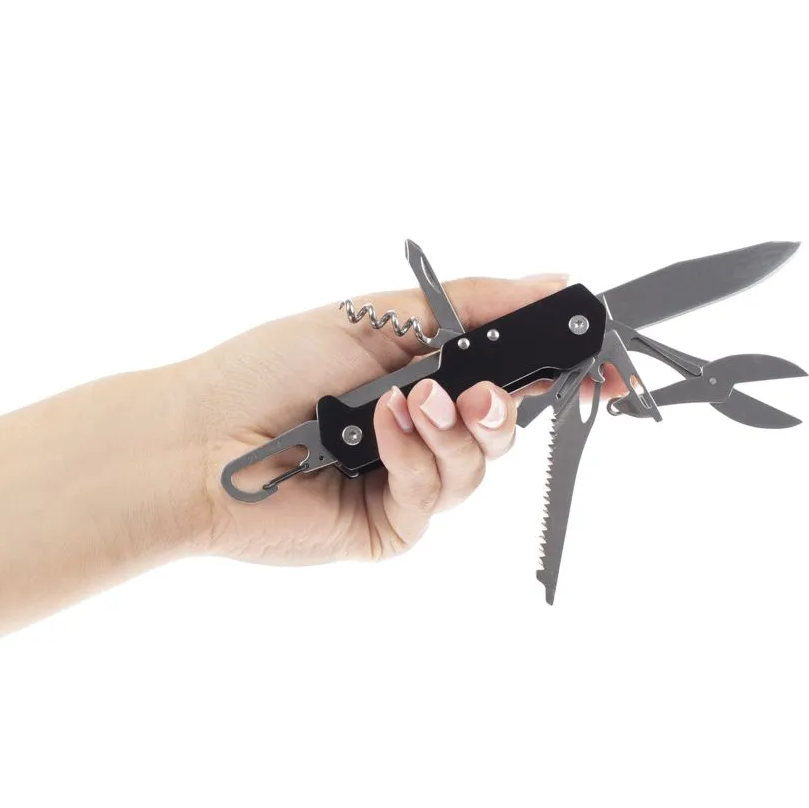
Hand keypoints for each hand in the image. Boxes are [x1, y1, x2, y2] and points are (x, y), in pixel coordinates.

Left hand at [186, 273, 621, 564]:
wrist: (204, 434)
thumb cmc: (273, 366)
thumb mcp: (377, 316)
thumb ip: (473, 305)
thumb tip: (554, 281)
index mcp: (420, 375)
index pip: (510, 373)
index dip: (561, 372)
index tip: (604, 369)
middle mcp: (419, 431)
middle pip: (504, 426)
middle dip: (505, 405)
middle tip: (483, 390)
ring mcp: (406, 482)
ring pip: (478, 466)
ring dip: (451, 430)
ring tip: (406, 403)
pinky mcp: (390, 526)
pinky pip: (434, 496)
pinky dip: (414, 456)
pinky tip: (378, 431)